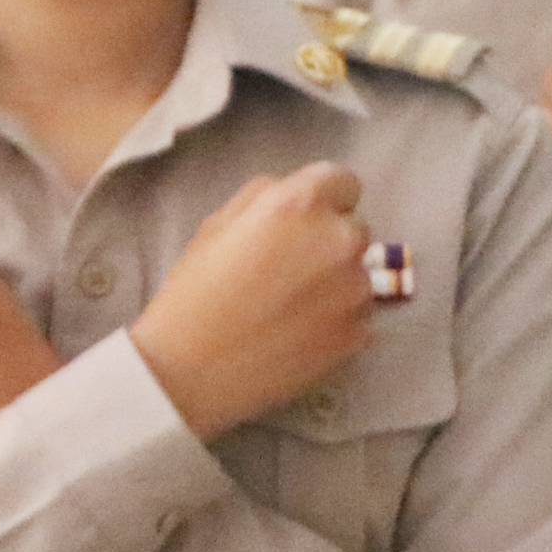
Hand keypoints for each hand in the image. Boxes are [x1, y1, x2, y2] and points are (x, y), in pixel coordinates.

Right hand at [129, 164, 375, 441]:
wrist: (190, 370)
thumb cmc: (192, 293)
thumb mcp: (213, 226)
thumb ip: (261, 197)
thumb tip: (289, 194)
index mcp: (300, 205)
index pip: (341, 181)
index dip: (320, 199)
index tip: (298, 223)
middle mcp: (339, 240)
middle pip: (354, 227)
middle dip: (326, 241)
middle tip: (286, 269)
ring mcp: (357, 290)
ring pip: (357, 273)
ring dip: (333, 282)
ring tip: (288, 308)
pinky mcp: (360, 333)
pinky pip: (356, 315)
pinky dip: (334, 320)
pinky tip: (296, 333)